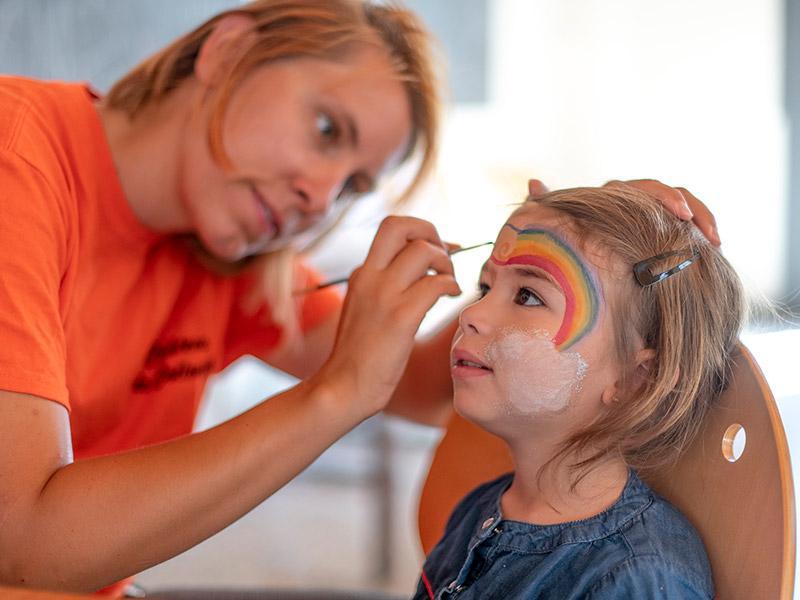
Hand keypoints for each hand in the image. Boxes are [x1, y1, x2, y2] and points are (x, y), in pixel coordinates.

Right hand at [315, 216, 461, 416]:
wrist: (343, 387)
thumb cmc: (361, 355)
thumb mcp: (365, 309)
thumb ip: (386, 287)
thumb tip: (423, 271)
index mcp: (361, 274)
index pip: (392, 231)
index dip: (422, 233)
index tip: (440, 250)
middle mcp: (369, 276)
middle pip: (400, 225)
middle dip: (431, 232)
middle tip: (445, 256)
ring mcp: (383, 295)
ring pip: (423, 251)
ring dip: (447, 263)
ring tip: (450, 284)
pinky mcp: (400, 317)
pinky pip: (436, 283)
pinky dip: (451, 285)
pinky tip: (451, 298)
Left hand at [527, 178, 720, 245]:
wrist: (575, 275)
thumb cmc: (560, 249)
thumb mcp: (553, 230)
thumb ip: (545, 208)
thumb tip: (534, 183)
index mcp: (610, 198)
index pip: (638, 189)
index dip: (661, 198)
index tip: (679, 215)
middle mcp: (632, 202)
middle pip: (666, 192)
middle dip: (687, 206)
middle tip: (697, 228)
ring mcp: (650, 217)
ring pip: (683, 206)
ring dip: (701, 217)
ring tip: (714, 242)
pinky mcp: (664, 234)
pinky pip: (687, 228)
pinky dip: (701, 233)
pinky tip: (712, 248)